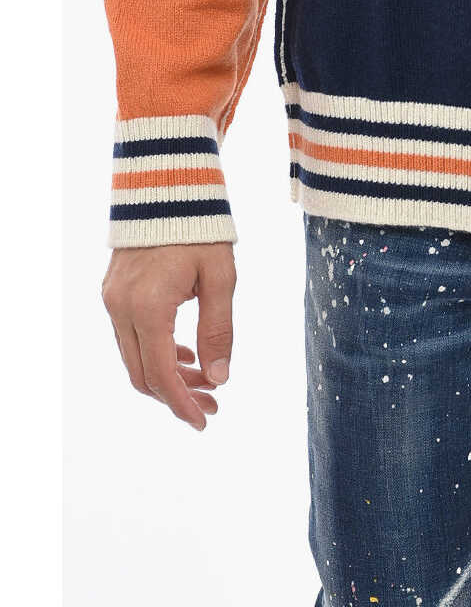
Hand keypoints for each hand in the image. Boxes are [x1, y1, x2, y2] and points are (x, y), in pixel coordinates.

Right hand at [102, 242, 236, 430]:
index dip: (182, 404)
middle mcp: (121, 308)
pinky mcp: (112, 293)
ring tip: (205, 380)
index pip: (161, 374)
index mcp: (149, 307)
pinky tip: (184, 355)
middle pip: (142, 374)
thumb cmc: (202, 229)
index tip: (205, 420)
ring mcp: (112, 301)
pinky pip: (130, 338)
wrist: (168, 186)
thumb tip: (219, 378)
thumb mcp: (221, 278)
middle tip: (212, 404)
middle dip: (177, 396)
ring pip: (134, 358)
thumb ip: (219, 329)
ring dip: (167, 376)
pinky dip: (155, 353)